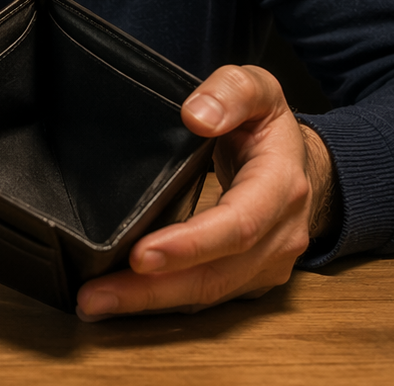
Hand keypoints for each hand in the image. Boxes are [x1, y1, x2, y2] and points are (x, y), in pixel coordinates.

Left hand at [75, 64, 338, 320]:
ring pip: (207, 295)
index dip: (190, 244)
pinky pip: (204, 297)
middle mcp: (279, 236)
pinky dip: (162, 302)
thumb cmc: (268, 127)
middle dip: (153, 290)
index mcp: (281, 187)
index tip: (141, 254)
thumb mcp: (258, 89)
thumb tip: (197, 116)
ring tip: (95, 304)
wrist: (298, 163)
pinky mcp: (248, 280)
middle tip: (95, 296)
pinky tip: (121, 300)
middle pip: (215, 276)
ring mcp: (266, 265)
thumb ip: (230, 91)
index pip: (237, 225)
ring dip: (149, 303)